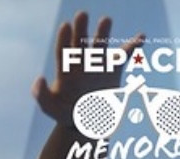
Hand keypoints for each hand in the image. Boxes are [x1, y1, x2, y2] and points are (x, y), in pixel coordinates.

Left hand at [32, 11, 144, 125]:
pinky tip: (140, 37)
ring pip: (101, 44)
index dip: (64, 39)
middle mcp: (81, 61)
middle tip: (81, 15)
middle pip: (81, 42)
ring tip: (105, 20)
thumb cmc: (64, 112)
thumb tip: (38, 79)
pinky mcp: (113, 69)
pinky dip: (132, 45)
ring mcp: (98, 63)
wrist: (84, 123)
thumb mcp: (50, 107)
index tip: (65, 26)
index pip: (63, 50)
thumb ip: (41, 95)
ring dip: (103, 32)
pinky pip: (124, 54)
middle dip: (81, 28)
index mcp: (65, 67)